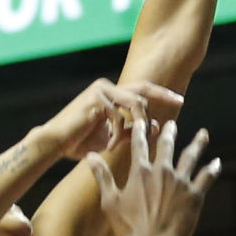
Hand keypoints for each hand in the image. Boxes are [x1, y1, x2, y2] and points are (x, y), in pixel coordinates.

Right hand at [42, 79, 183, 159]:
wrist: (55, 143)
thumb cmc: (82, 141)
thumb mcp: (113, 137)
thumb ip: (133, 130)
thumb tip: (156, 126)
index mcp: (112, 94)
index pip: (142, 89)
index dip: (161, 94)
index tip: (179, 100)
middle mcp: (106, 87)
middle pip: (142, 89)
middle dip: (162, 96)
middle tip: (180, 101)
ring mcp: (101, 91)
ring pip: (135, 103)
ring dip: (138, 125)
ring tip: (134, 141)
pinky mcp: (95, 99)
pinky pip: (119, 117)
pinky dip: (117, 136)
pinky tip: (109, 148)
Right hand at [89, 114, 219, 235]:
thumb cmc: (128, 227)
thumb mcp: (110, 201)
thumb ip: (102, 176)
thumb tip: (90, 156)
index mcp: (141, 172)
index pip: (139, 144)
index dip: (140, 131)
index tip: (142, 121)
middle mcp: (162, 172)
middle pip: (167, 145)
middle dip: (169, 132)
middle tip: (172, 123)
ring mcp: (180, 182)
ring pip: (191, 156)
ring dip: (197, 143)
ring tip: (203, 134)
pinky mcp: (195, 195)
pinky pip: (206, 177)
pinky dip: (212, 169)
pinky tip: (216, 162)